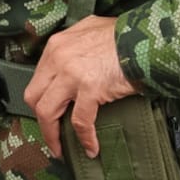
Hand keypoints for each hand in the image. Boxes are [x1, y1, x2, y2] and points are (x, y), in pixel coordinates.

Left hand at [22, 14, 139, 158]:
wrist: (146, 38)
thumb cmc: (124, 35)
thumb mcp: (90, 30)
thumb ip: (76, 44)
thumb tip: (74, 59)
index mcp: (56, 46)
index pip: (37, 79)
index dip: (41, 100)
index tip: (48, 115)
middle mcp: (58, 58)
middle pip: (34, 96)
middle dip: (40, 119)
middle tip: (51, 135)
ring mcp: (71, 73)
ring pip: (47, 111)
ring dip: (52, 135)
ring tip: (60, 149)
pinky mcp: (90, 88)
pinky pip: (80, 121)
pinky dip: (85, 138)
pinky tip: (91, 148)